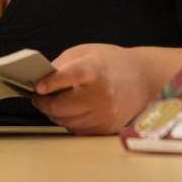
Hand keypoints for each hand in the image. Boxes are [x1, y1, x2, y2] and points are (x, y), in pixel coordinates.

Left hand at [31, 44, 155, 134]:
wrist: (143, 79)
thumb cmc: (112, 63)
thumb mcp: (87, 52)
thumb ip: (62, 64)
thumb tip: (40, 80)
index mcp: (97, 70)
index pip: (73, 75)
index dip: (54, 81)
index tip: (38, 86)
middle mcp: (103, 94)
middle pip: (62, 106)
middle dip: (44, 102)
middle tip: (39, 96)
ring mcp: (105, 114)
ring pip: (66, 121)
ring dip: (55, 113)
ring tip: (55, 102)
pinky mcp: (106, 128)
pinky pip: (77, 130)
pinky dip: (69, 121)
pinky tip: (72, 110)